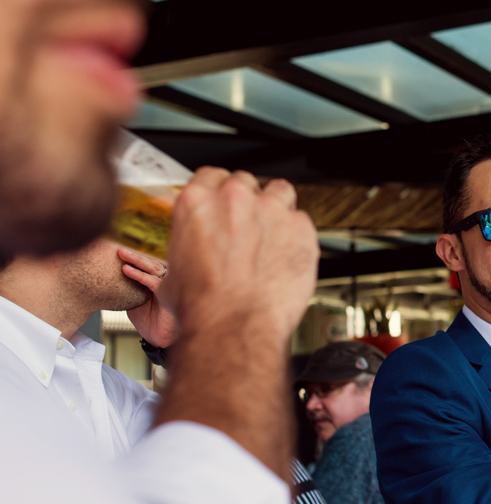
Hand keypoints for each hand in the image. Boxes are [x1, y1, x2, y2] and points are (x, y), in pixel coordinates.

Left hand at [118, 247, 177, 348]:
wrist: (160, 338)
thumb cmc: (150, 321)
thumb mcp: (134, 301)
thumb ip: (129, 289)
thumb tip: (111, 279)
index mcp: (158, 282)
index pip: (146, 265)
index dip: (134, 257)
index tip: (118, 250)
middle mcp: (165, 281)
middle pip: (150, 263)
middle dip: (134, 255)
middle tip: (118, 247)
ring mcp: (168, 287)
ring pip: (153, 268)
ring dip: (136, 260)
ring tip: (122, 253)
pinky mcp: (168, 295)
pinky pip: (153, 282)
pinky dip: (139, 275)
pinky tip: (126, 270)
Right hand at [163, 169, 317, 347]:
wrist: (234, 327)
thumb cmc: (204, 308)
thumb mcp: (173, 273)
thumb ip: (185, 250)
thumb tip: (187, 259)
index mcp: (198, 202)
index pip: (212, 176)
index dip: (219, 192)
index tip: (224, 206)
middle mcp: (236, 198)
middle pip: (246, 182)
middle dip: (247, 202)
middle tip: (248, 229)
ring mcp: (272, 210)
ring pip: (280, 192)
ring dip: (277, 209)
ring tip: (273, 236)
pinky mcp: (301, 228)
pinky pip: (302, 222)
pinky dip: (298, 236)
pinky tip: (288, 257)